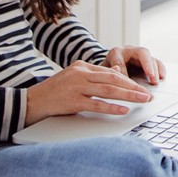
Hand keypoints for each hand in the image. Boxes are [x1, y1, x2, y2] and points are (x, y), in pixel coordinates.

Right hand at [24, 60, 153, 125]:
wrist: (30, 102)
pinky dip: (111, 107)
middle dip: (132, 87)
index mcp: (81, 66)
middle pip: (113, 79)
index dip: (128, 80)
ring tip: (142, 100)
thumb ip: (93, 77)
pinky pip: (96, 104)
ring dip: (128, 96)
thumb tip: (116, 72)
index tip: (140, 87)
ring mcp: (76, 87)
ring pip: (108, 90)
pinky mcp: (72, 101)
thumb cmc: (53, 93)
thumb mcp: (74, 79)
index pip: (110, 72)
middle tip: (147, 94)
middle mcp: (80, 74)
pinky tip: (123, 110)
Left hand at [101, 45, 167, 85]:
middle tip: (151, 76)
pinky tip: (162, 77)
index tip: (125, 82)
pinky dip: (160, 69)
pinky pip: (156, 62)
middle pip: (141, 52)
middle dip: (147, 65)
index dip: (123, 71)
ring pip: (150, 57)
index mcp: (116, 52)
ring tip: (155, 81)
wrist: (111, 64)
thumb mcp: (103, 71)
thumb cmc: (107, 69)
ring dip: (154, 69)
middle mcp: (130, 50)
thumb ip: (107, 71)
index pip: (120, 60)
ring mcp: (140, 54)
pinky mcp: (148, 60)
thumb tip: (116, 71)